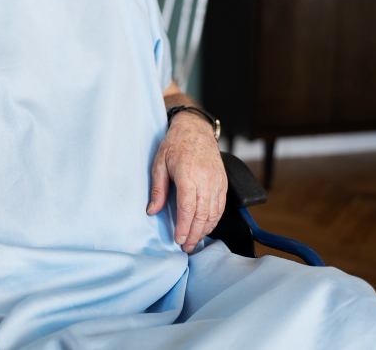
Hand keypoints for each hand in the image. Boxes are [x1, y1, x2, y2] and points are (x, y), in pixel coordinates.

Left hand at [146, 112, 226, 252]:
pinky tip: (205, 228)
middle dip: (193, 234)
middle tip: (185, 247)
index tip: (177, 240)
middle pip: (202, 215)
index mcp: (188, 174)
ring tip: (193, 241)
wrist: (195, 129)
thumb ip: (157, 189)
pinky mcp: (223, 183)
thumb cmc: (175, 144)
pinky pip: (220, 207)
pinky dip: (214, 221)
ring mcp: (217, 182)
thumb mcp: (159, 163)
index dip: (183, 227)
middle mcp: (206, 180)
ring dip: (204, 231)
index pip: (187, 208)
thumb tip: (152, 211)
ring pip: (214, 214)